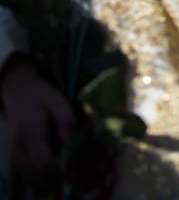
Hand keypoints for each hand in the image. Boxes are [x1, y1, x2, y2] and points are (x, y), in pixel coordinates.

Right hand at [1, 57, 74, 185]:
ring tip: (63, 175)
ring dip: (45, 179)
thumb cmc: (42, 95)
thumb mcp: (58, 101)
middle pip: (36, 172)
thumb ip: (66, 120)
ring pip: (28, 175)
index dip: (59, 170)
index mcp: (31, 132)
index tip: (74, 170)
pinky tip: (49, 173)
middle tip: (73, 176)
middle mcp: (19, 145)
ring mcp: (13, 150)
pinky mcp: (13, 153)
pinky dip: (36, 176)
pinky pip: (23, 172)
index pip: (43, 161)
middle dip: (55, 177)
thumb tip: (71, 142)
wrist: (19, 91)